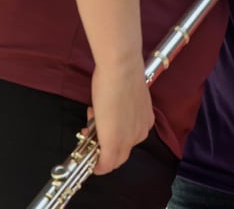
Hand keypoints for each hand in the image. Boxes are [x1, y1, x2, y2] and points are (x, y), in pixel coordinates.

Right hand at [88, 55, 153, 175]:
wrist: (121, 68)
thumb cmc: (121, 74)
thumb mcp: (124, 95)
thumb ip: (120, 108)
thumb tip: (109, 111)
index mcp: (145, 120)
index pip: (129, 140)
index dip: (111, 136)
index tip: (100, 127)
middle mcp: (141, 132)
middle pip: (122, 151)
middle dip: (103, 144)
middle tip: (89, 130)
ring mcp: (128, 139)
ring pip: (114, 156)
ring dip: (98, 147)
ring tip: (88, 126)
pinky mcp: (114, 143)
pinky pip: (106, 163)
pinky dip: (97, 166)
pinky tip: (89, 162)